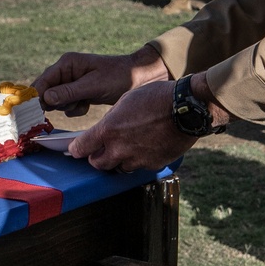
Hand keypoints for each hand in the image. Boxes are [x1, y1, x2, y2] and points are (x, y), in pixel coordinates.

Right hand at [34, 44, 168, 117]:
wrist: (140, 78)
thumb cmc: (118, 77)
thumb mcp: (93, 86)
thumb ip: (69, 92)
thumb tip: (45, 98)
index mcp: (67, 63)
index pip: (43, 82)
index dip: (36, 97)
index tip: (33, 113)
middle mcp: (66, 71)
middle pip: (47, 92)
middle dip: (57, 103)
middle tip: (72, 105)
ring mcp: (72, 82)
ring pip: (57, 101)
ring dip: (69, 106)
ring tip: (85, 102)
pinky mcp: (79, 92)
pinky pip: (69, 105)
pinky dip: (77, 108)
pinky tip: (88, 105)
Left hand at [68, 80, 194, 170]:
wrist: (187, 109)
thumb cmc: (156, 98)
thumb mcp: (126, 101)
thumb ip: (112, 119)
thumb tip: (106, 129)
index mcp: (108, 130)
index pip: (81, 148)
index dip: (77, 149)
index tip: (77, 148)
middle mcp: (119, 149)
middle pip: (98, 164)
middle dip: (97, 157)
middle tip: (101, 149)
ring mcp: (136, 159)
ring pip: (119, 167)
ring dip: (119, 160)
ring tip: (128, 146)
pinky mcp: (152, 165)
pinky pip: (140, 166)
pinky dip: (139, 160)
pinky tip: (145, 147)